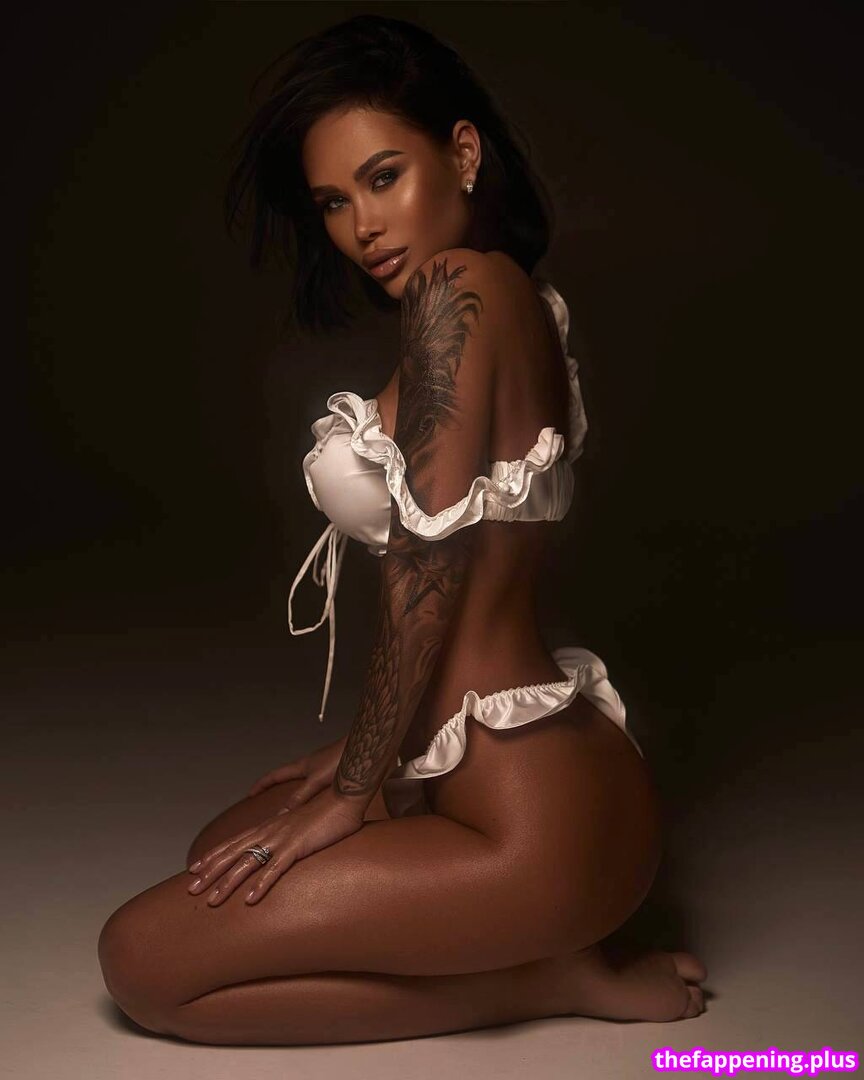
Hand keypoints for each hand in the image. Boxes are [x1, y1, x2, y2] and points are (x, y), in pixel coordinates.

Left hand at [186, 786, 364, 906]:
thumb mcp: (299, 821)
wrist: (343, 798)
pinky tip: (249, 900)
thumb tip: (278, 834)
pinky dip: (260, 885)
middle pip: (232, 854)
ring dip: (227, 883)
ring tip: (212, 901)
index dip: (214, 855)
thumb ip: (286, 828)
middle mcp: (269, 832)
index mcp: (269, 826)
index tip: (196, 868)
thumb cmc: (325, 810)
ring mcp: (281, 839)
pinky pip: (274, 870)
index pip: (234, 842)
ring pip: (247, 864)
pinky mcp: (296, 847)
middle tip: (191, 890)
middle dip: (210, 873)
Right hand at [246, 734, 348, 807]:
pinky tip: (323, 809)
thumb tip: (280, 815)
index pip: (275, 776)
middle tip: (270, 807)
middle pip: (289, 780)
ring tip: (295, 814)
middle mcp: (311, 767)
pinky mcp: (339, 774)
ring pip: (306, 786)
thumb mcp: (316, 781)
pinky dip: (318, 799)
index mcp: (302, 767)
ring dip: (299, 798)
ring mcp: (325, 769)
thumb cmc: (342, 759)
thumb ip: (299, 798)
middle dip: (279, 793)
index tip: (250, 795)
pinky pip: (322, 789)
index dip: (261, 786)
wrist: (367, 748)